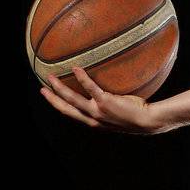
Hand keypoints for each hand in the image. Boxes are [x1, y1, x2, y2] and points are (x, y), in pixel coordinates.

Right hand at [39, 63, 162, 134]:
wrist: (148, 121)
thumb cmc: (135, 114)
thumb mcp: (117, 111)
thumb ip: (107, 103)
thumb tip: (106, 88)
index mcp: (94, 122)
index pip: (71, 114)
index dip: (58, 106)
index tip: (50, 96)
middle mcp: (93, 119)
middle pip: (66, 109)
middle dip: (52, 99)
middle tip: (42, 88)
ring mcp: (98, 112)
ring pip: (73, 100)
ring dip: (59, 89)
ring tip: (51, 77)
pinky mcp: (106, 103)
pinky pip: (91, 88)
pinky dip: (82, 79)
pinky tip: (76, 68)